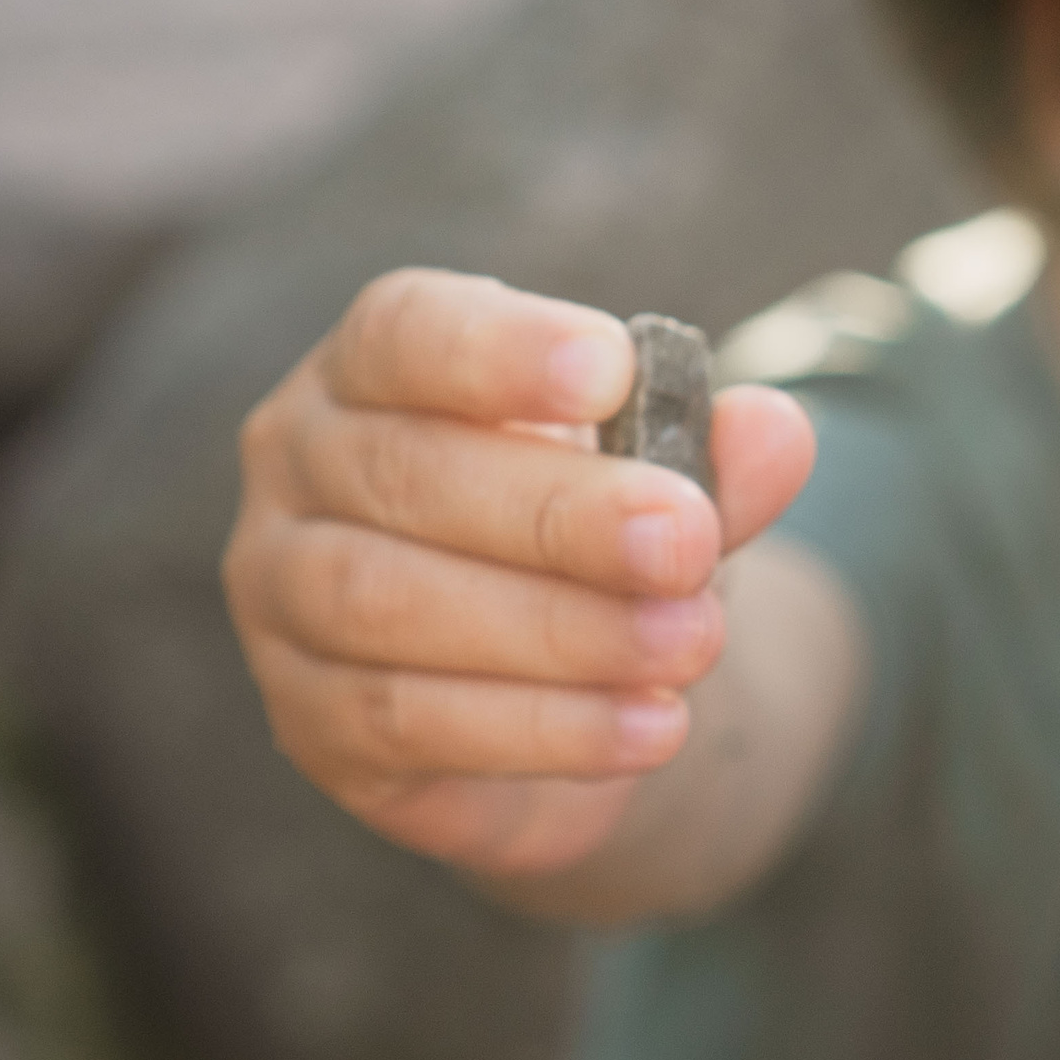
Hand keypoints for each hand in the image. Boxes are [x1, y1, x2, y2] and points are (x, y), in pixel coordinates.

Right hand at [222, 269, 815, 878]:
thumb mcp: (659, 488)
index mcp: (375, 367)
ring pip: (392, 603)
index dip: (501, 350)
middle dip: (560, 512)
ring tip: (691, 644)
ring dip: (559, 629)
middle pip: (409, 474)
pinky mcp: (311, 722)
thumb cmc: (590, 544)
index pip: (406, 331)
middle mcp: (301, 465)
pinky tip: (649, 726)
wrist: (558, 695)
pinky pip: (403, 720)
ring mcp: (282, 596)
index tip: (613, 371)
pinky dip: (540, 727)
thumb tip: (777, 430)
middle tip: (686, 543)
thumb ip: (710, 462)